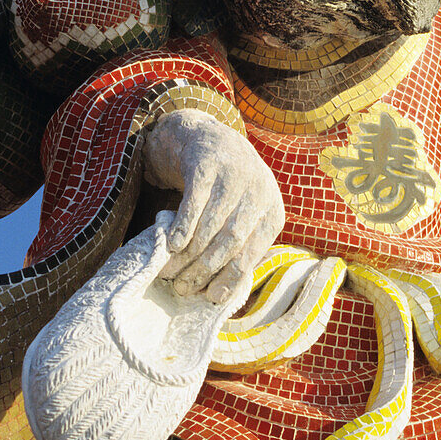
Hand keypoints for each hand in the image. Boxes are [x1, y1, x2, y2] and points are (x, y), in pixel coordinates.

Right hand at [143, 109, 284, 303]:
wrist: (212, 142)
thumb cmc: (230, 192)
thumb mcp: (247, 215)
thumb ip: (241, 247)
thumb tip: (220, 294)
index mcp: (272, 210)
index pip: (252, 252)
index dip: (230, 277)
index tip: (210, 297)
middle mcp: (258, 191)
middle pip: (231, 241)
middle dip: (204, 269)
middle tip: (182, 288)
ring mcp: (233, 175)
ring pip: (211, 224)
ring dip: (187, 254)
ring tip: (169, 272)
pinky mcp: (207, 164)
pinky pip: (194, 202)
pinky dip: (182, 227)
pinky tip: (170, 244)